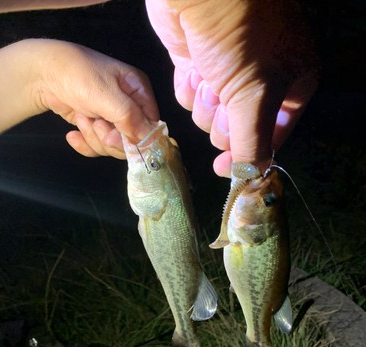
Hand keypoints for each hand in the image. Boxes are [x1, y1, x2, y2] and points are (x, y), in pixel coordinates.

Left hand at [0, 39, 158, 158]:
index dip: (138, 138)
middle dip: (111, 138)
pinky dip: (84, 144)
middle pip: (132, 141)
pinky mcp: (95, 128)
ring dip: (94, 137)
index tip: (119, 138)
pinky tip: (72, 134)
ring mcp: (111, 119)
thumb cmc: (78, 76)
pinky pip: (97, 147)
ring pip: (113, 146)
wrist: (43, 74)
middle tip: (95, 125)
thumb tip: (147, 140)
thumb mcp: (107, 95)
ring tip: (80, 118)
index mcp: (139, 93)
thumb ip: (130, 118)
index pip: (151, 126)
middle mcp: (129, 107)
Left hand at [146, 0, 318, 175]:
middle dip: (223, 118)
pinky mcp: (198, 64)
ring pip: (209, 116)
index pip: (271, 137)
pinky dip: (188, 87)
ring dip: (204, 101)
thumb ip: (253, 144)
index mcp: (292, 85)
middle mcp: (262, 82)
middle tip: (224, 96)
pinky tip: (193, 66)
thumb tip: (252, 179)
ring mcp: (228, 72)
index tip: (227, 170)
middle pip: (236, 129)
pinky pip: (189, 96)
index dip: (249, 154)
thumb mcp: (255, 96)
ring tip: (209, 74)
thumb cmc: (241, 34)